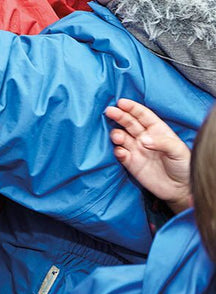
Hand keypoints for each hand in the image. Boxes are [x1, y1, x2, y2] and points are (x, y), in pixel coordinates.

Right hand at [105, 98, 191, 213]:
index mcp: (157, 130)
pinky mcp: (130, 162)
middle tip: (109, 111)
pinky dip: (117, 151)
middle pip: (128, 122)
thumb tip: (142, 139)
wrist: (181, 190)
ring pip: (121, 136)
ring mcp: (136, 149)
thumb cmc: (184, 166)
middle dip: (119, 116)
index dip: (132, 108)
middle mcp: (144, 137)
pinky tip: (121, 152)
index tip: (121, 102)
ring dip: (116, 134)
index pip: (142, 115)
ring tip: (118, 137)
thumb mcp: (178, 151)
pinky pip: (120, 153)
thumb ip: (162, 142)